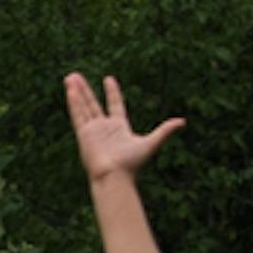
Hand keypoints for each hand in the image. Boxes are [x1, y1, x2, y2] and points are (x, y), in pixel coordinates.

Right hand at [63, 74, 182, 183]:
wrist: (115, 176)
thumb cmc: (132, 164)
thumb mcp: (151, 143)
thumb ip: (165, 130)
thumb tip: (182, 121)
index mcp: (119, 127)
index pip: (114, 105)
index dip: (112, 92)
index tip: (108, 79)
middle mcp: (104, 127)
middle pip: (93, 103)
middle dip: (86, 90)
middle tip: (77, 76)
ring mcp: (92, 130)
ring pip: (83, 106)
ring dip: (77, 92)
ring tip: (70, 77)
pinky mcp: (83, 134)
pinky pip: (78, 115)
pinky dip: (74, 103)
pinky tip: (70, 90)